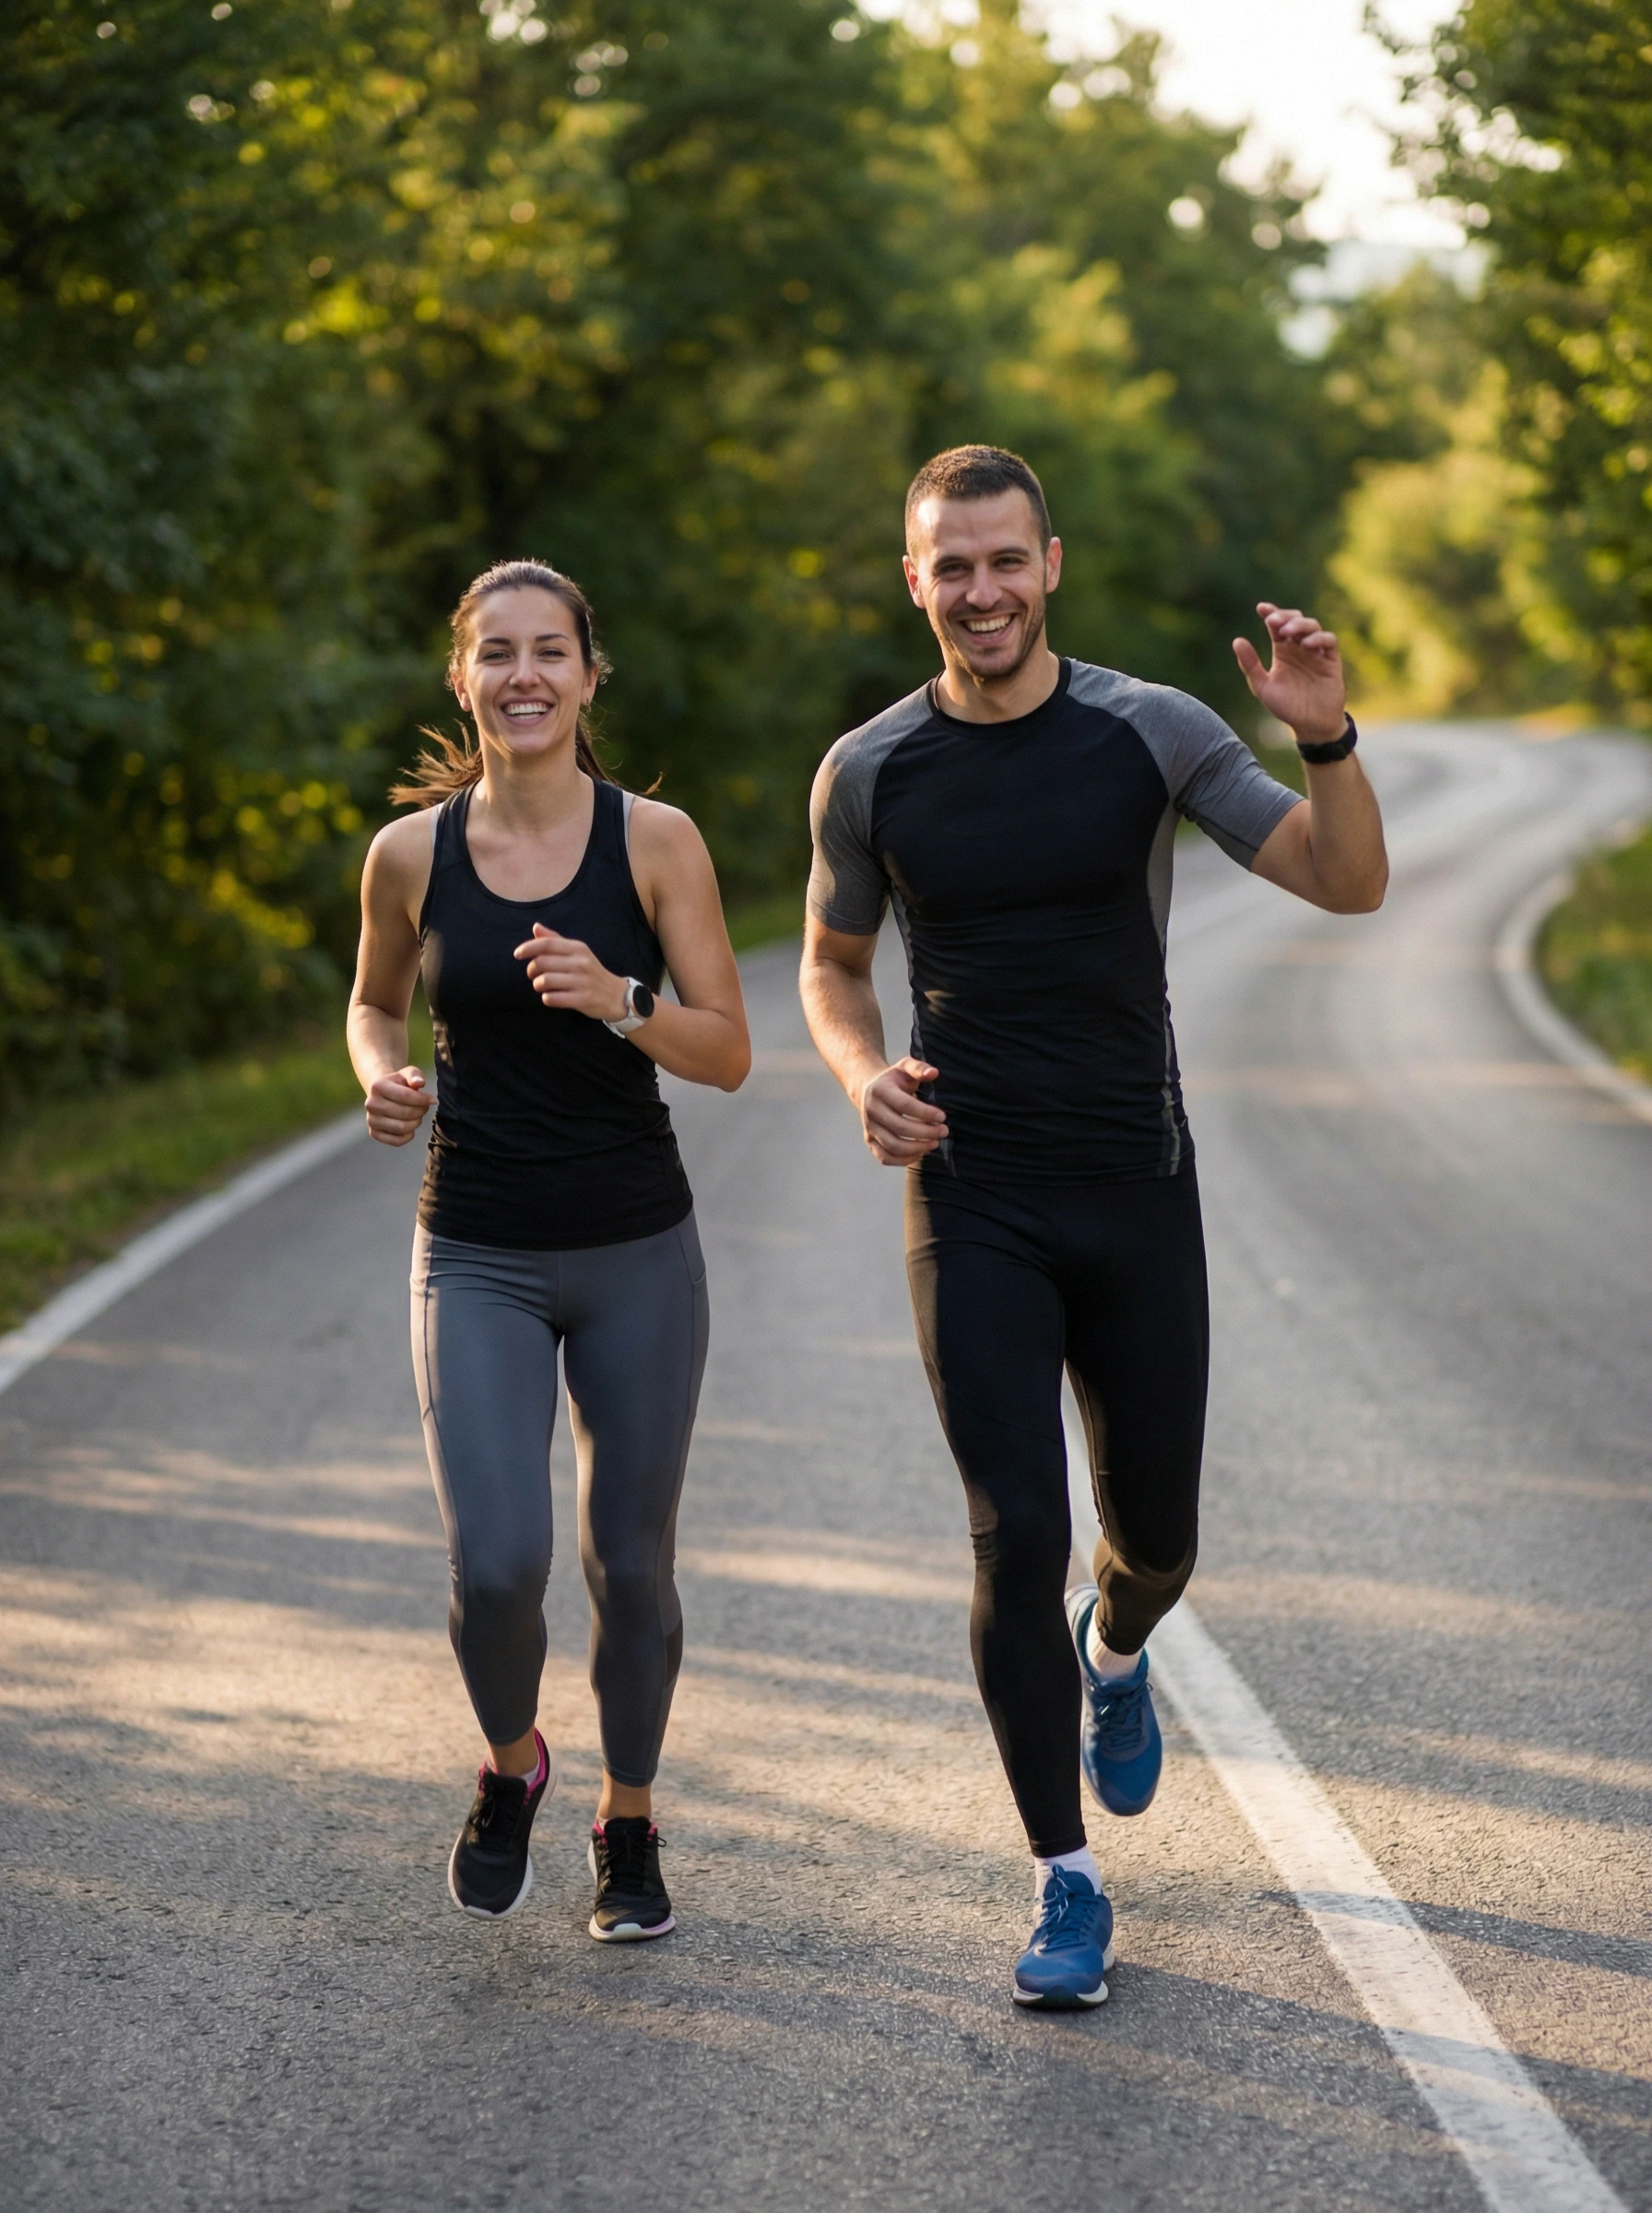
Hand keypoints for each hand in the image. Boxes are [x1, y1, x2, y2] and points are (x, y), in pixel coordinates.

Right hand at [365, 1065, 433, 1146]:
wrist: (385, 1094)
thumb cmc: (401, 1083)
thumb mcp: (408, 1073)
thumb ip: (415, 1075)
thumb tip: (419, 1083)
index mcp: (377, 1086)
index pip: (405, 1096)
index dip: (423, 1099)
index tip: (433, 1100)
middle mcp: (370, 1104)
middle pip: (405, 1113)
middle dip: (421, 1111)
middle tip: (424, 1107)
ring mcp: (371, 1120)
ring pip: (401, 1128)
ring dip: (416, 1122)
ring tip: (417, 1115)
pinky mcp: (374, 1133)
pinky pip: (397, 1141)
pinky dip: (409, 1135)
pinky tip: (411, 1126)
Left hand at [514, 924, 627, 1020]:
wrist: (617, 995)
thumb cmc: (591, 972)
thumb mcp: (577, 952)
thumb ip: (556, 940)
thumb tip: (535, 928)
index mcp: (578, 948)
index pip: (548, 943)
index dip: (528, 947)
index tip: (517, 954)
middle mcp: (581, 962)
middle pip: (542, 962)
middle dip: (532, 970)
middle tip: (534, 975)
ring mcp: (583, 981)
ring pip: (545, 981)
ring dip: (538, 986)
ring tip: (542, 987)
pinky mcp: (584, 999)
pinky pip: (553, 998)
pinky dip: (547, 998)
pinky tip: (551, 997)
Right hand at [858, 1057, 947, 1166]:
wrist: (868, 1090)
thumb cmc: (893, 1080)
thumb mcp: (904, 1067)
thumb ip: (919, 1068)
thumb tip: (934, 1073)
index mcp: (880, 1091)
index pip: (904, 1105)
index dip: (925, 1113)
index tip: (942, 1117)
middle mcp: (871, 1110)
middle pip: (900, 1127)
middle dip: (926, 1132)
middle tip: (944, 1131)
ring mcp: (869, 1128)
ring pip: (893, 1145)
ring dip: (917, 1148)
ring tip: (935, 1143)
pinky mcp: (869, 1141)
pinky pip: (885, 1157)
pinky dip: (904, 1160)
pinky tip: (920, 1152)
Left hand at [1232, 602, 1345, 743]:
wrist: (1310, 725)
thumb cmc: (1286, 707)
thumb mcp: (1263, 687)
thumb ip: (1250, 666)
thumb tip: (1237, 640)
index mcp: (1282, 651)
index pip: (1276, 625)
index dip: (1270, 613)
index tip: (1261, 608)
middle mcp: (1299, 648)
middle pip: (1295, 620)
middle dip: (1285, 616)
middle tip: (1273, 621)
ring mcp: (1316, 652)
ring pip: (1313, 626)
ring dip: (1300, 625)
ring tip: (1288, 632)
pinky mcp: (1331, 660)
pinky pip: (1329, 641)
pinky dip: (1319, 638)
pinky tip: (1307, 644)